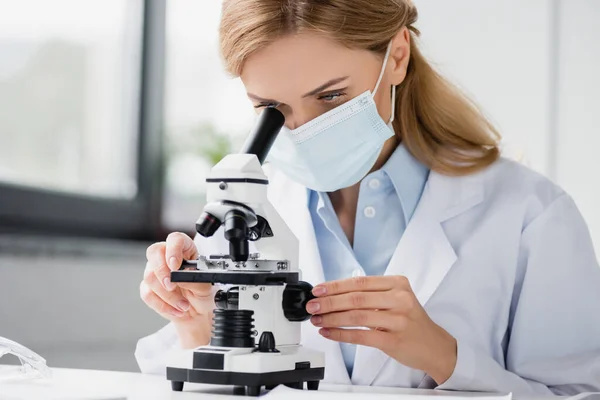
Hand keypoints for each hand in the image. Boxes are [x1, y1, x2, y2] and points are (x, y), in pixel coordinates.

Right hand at [140, 232, 214, 348]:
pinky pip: (147, 294)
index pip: (176, 239)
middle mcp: (167, 257)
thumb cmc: (202, 295)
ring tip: (183, 305)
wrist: (197, 313)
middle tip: (172, 286)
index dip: (173, 249)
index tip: (175, 265)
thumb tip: (178, 277)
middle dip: (162, 271)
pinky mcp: (148, 288)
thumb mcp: (205, 287)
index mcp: (186, 250)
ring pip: (150, 276)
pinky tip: (176, 310)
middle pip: (154, 252)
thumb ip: (192, 279)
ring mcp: (155, 271)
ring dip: (168, 295)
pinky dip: (162, 305)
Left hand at [307, 275, 456, 383]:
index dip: (336, 286)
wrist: (434, 346)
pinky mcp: (393, 340)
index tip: (318, 290)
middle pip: (356, 298)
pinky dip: (341, 334)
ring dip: (332, 318)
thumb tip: (334, 294)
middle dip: (329, 302)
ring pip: (356, 316)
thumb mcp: (397, 299)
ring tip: (317, 319)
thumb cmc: (411, 321)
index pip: (360, 282)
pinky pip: (361, 335)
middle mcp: (400, 299)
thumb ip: (371, 294)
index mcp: (398, 284)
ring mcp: (398, 320)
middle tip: (312, 305)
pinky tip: (329, 332)